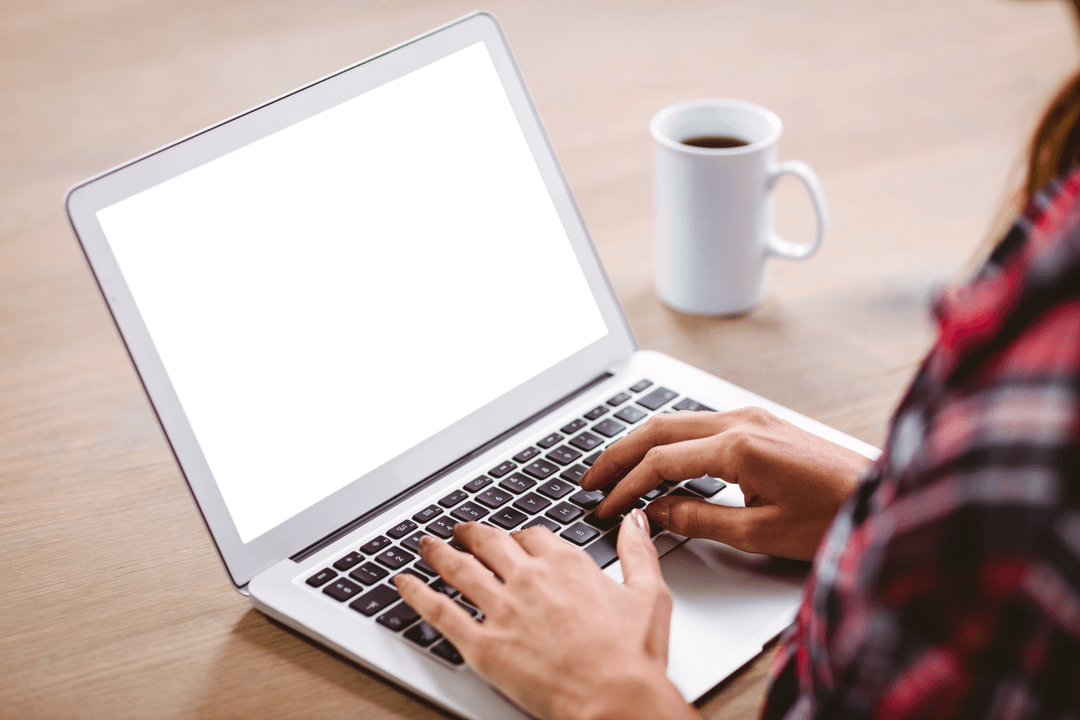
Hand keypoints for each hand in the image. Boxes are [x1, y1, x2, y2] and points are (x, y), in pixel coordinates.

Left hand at [393, 512, 698, 719]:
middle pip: (489, 544)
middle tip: (459, 531)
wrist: (616, 700)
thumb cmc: (634, 657)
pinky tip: (404, 583)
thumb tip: (634, 521)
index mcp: (566, 564)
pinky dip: (417, 594)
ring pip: (459, 569)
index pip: (531, 536)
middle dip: (471, 534)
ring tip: (425, 545)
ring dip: (438, 554)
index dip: (517, 536)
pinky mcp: (482, 644)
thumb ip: (637, 551)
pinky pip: (440, 612)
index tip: (511, 538)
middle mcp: (529, 578)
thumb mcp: (648, 594)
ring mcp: (502, 610)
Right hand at [579, 407, 871, 560]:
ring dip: (640, 444)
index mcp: (739, 447)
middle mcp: (742, 421)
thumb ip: (699, 519)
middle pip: (657, 428)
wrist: (886, 499)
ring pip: (676, 422)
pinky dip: (668, 442)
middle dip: (617, 454)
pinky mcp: (761, 422)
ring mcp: (752, 417)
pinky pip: (699, 426)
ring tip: (613, 471)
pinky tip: (658, 462)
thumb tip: (655, 514)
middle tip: (588, 480)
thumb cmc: (835, 517)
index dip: (625, 487)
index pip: (660, 462)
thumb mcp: (761, 533)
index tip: (603, 507)